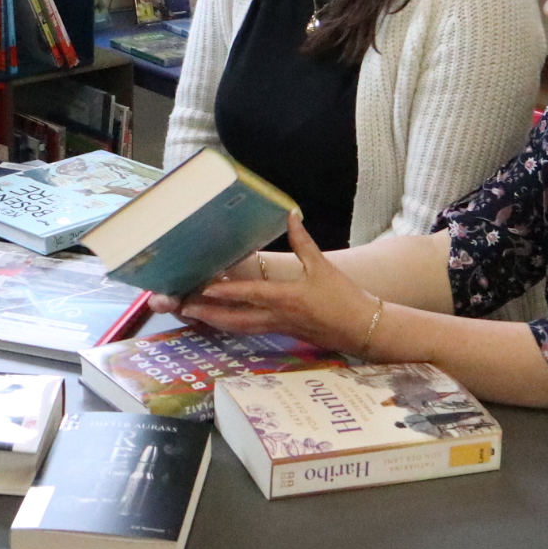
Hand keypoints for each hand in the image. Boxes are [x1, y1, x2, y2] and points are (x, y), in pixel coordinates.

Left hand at [170, 212, 383, 353]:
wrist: (364, 329)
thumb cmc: (344, 297)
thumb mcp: (323, 266)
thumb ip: (303, 242)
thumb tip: (291, 215)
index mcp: (288, 298)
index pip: (252, 295)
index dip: (227, 292)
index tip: (204, 289)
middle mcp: (279, 316)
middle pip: (236, 319)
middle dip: (208, 314)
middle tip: (183, 308)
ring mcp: (279, 327)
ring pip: (240, 327)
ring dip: (216, 321)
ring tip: (193, 313)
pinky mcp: (283, 332)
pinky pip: (250, 329)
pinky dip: (232, 324)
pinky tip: (219, 319)